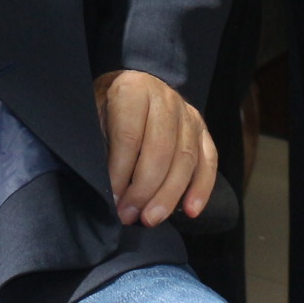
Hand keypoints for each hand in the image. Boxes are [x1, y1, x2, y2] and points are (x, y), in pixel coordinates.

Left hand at [94, 69, 216, 227]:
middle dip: (144, 190)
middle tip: (129, 215)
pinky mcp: (202, 130)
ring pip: (186, 158)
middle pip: (161, 150)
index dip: (120, 173)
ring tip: (151, 219)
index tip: (112, 200)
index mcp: (134, 89)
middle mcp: (165, 99)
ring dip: (169, 195)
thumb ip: (102, 147)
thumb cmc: (108, 108)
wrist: (133, 85)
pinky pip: (208, 160)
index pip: (129, 137)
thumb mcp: (94, 117)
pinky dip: (201, 188)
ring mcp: (188, 114)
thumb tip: (106, 189)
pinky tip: (190, 211)